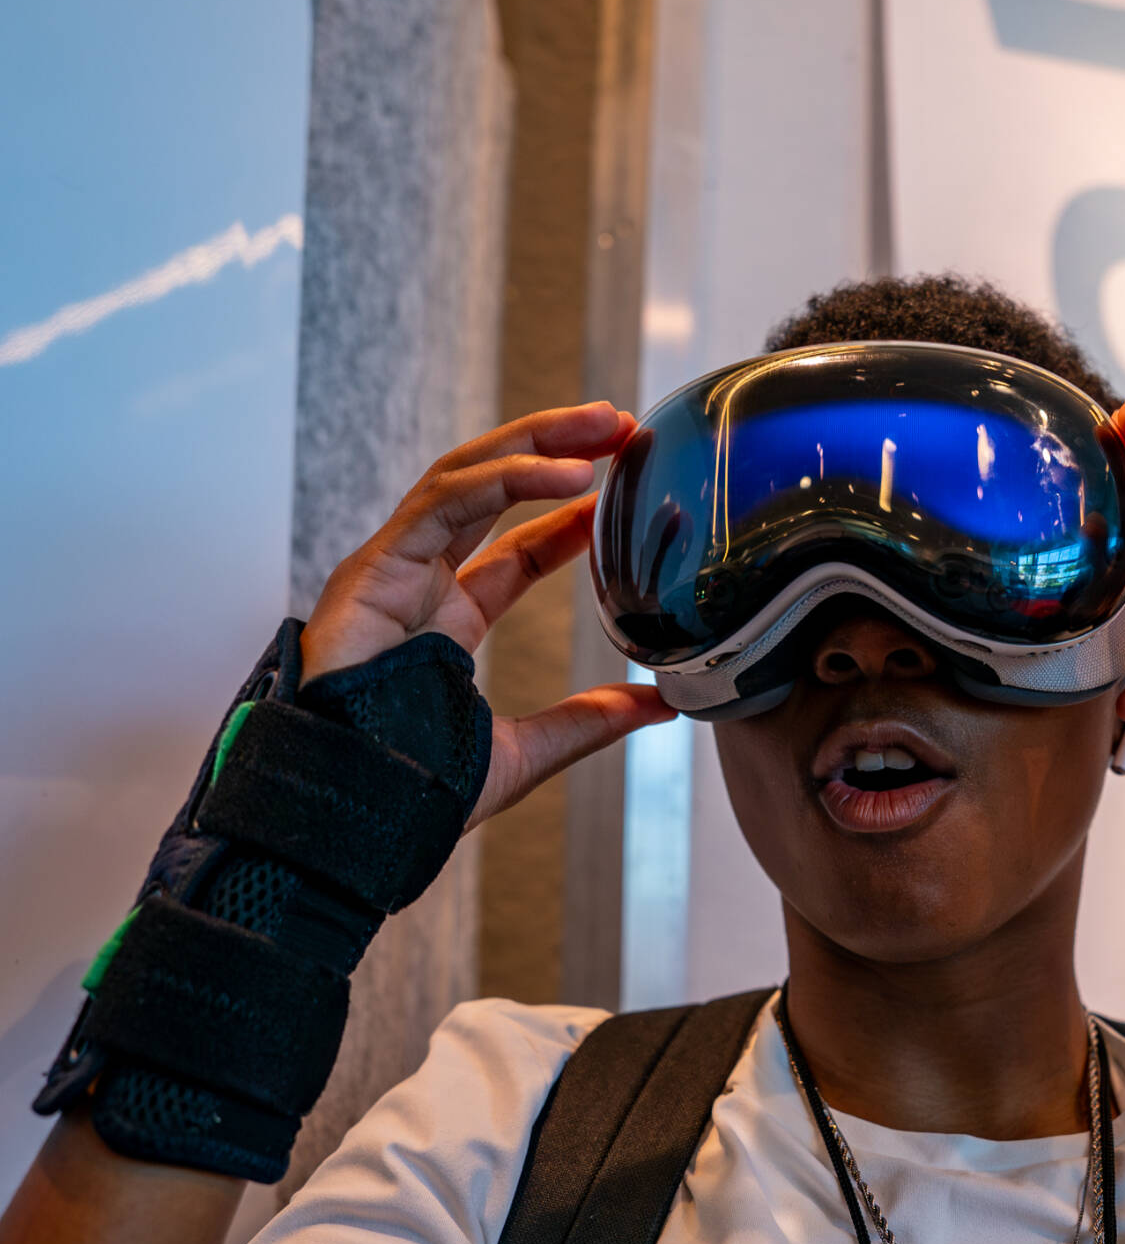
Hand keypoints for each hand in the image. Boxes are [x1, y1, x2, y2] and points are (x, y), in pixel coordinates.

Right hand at [299, 402, 675, 826]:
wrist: (343, 818)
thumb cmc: (405, 791)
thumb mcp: (521, 753)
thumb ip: (587, 724)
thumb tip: (662, 707)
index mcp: (448, 622)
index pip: (516, 550)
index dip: (568, 516)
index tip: (621, 489)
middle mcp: (419, 584)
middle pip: (491, 490)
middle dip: (555, 448)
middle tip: (621, 425)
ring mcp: (392, 570)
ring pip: (465, 476)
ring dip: (536, 442)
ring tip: (603, 426)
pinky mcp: (372, 568)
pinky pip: (441, 502)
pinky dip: (505, 479)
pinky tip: (567, 474)